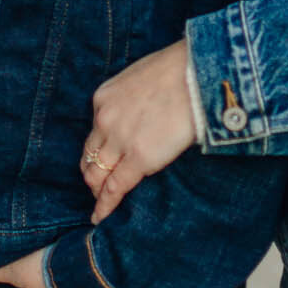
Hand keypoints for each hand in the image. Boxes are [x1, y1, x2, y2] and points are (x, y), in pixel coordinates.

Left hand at [82, 40, 195, 223]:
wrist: (197, 74)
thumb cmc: (179, 71)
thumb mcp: (141, 78)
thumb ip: (132, 101)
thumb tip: (142, 117)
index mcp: (104, 98)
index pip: (95, 133)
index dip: (97, 151)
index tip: (99, 161)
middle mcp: (105, 120)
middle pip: (90, 155)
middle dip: (92, 173)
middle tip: (96, 187)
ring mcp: (120, 140)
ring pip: (97, 174)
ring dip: (97, 191)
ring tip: (99, 204)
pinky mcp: (139, 158)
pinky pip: (115, 188)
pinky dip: (105, 205)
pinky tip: (100, 216)